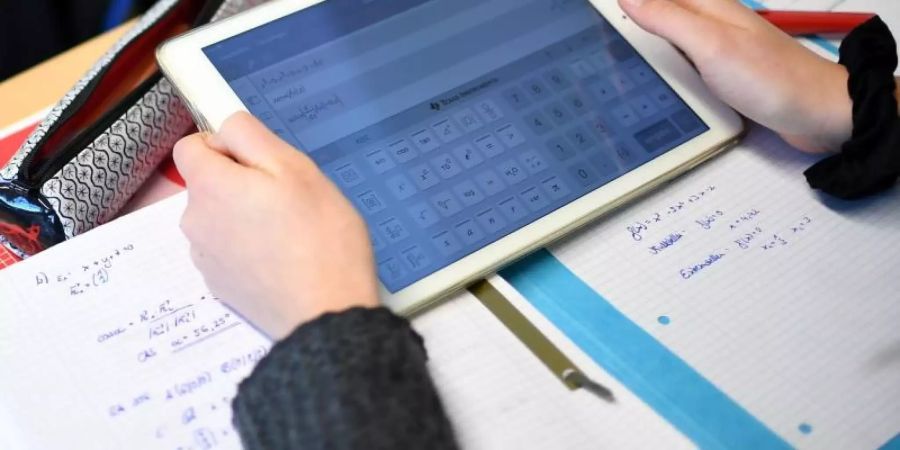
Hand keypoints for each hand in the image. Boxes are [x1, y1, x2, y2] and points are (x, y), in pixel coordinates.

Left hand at [174, 112, 379, 339]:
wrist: (325, 314)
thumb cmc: (320, 240)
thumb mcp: (296, 168)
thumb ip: (250, 136)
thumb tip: (224, 127)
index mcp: (210, 187)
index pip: (191, 146)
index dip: (225, 146)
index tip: (260, 162)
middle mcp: (196, 222)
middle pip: (208, 184)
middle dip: (241, 184)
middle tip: (288, 199)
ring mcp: (205, 258)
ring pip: (220, 219)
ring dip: (245, 217)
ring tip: (290, 233)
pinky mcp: (220, 286)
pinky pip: (229, 251)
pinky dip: (250, 249)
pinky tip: (283, 259)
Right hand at [619, 0, 852, 152]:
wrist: (814, 113)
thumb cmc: (771, 79)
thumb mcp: (709, 44)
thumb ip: (668, 18)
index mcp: (709, 6)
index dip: (631, 1)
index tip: (601, 7)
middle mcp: (714, 23)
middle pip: (666, 9)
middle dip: (638, 15)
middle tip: (605, 26)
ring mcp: (721, 48)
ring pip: (675, 35)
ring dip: (650, 38)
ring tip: (619, 46)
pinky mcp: (727, 73)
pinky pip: (688, 60)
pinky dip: (668, 63)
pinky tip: (657, 77)